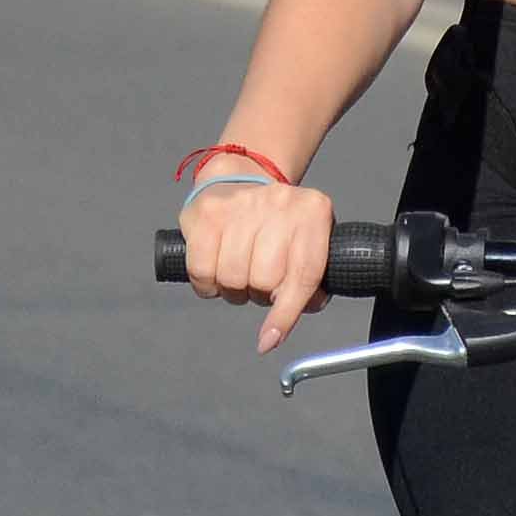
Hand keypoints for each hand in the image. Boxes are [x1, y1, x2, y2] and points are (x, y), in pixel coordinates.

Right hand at [181, 175, 337, 347]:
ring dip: (232, 289)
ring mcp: (242, 204)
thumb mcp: (306, 245)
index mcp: (313, 212)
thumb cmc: (278, 225)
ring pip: (232, 278)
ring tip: (238, 273)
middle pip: (265, 280)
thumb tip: (277, 332)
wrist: (241, 176)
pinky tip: (214, 271)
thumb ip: (308, 286)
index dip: (286, 314)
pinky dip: (206, 284)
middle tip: (257, 282)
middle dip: (258, 293)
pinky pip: (201, 270)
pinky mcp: (207, 211)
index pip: (305, 275)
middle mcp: (280, 203)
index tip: (271, 338)